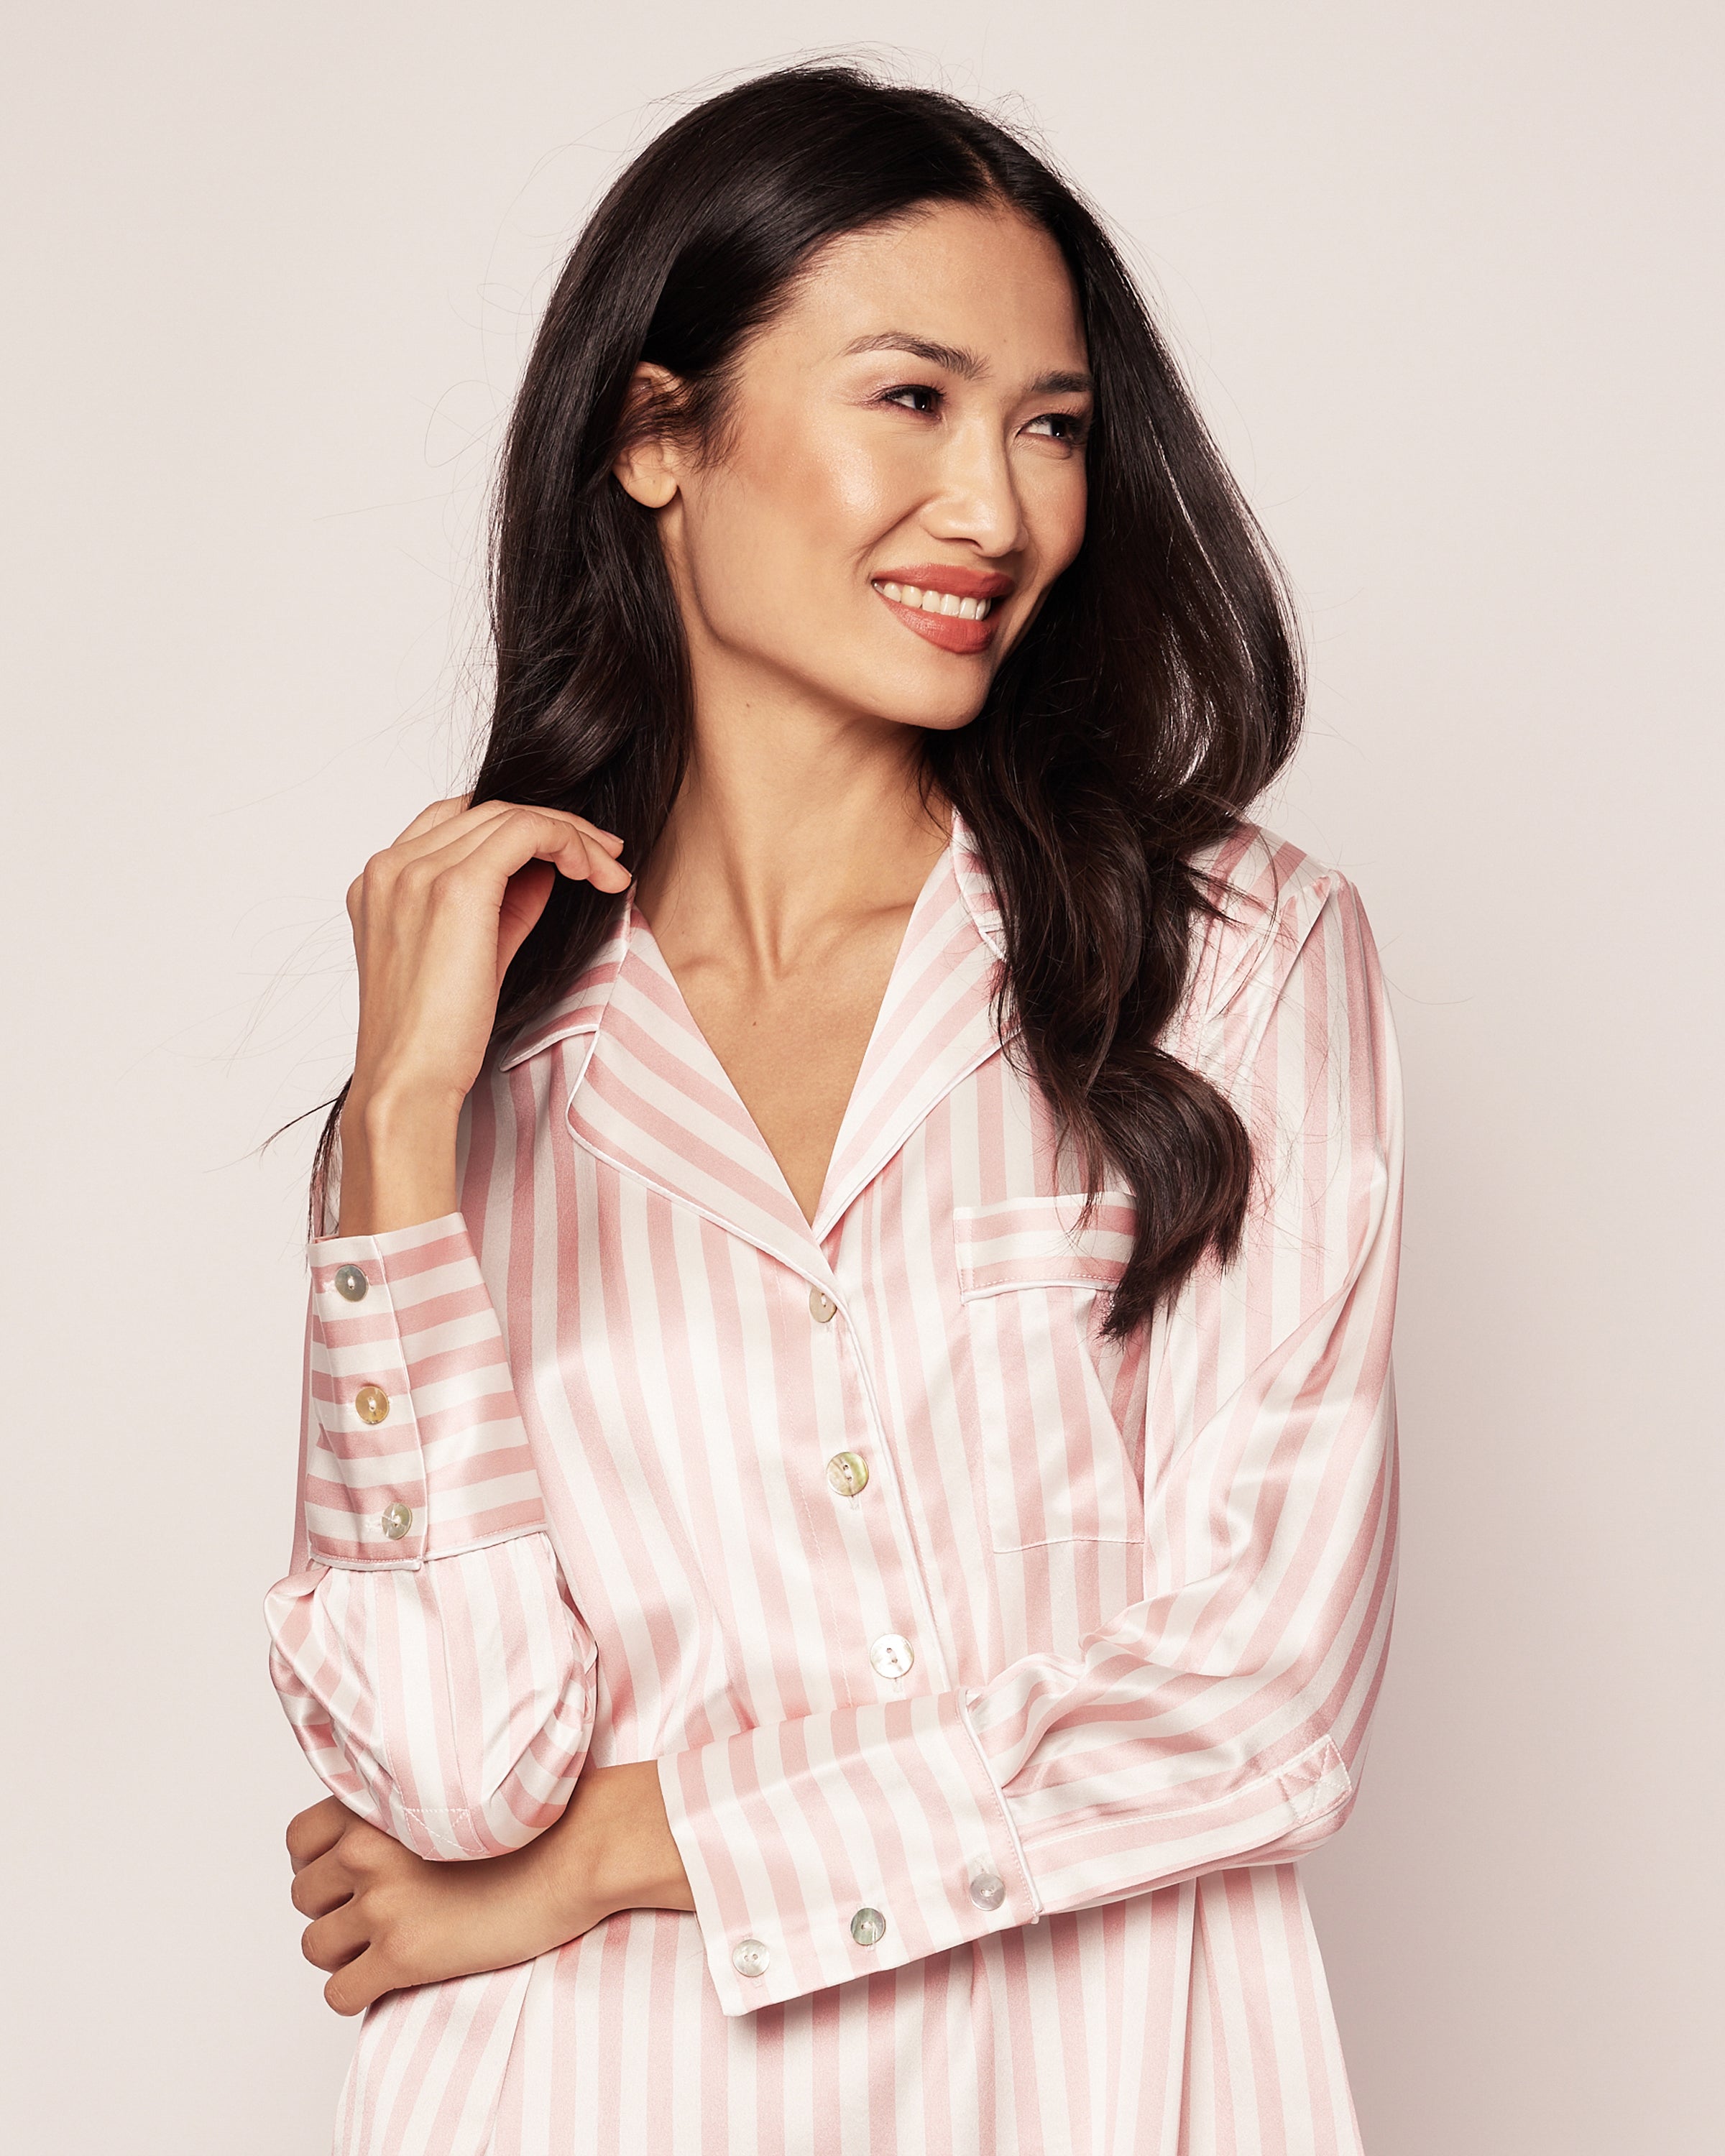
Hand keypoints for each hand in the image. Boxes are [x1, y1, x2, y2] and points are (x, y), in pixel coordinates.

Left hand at [286, 1764, 691, 2014]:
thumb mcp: (450, 1796)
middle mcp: (366, 1851)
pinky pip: (339, 1993)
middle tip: (381, 1914)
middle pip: (304, 1897)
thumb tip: (360, 1847)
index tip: (350, 1875)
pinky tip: (395, 1977)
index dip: (319, 1862)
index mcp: (375, 1807)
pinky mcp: (403, 1955)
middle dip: (336, 1909)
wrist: (576, 1852)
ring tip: (390, 1945)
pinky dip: (359, 1991)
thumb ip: (397, 1813)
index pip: (300, 1840)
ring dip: (346, 1952)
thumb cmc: (529, 1823)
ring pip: (315, 1947)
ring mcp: (383, 1904)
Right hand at [335, 797, 631, 1232]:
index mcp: (381, 881)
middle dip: (555, 827)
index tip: (567, 854)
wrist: (408, 1081)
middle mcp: (391, 866)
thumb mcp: (472, 955)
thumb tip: (547, 869)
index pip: (456, 820)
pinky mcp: (454, 887)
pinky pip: (526, 832)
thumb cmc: (435, 1037)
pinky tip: (596, 872)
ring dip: (571, 835)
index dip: (517, 826)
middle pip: (486, 811)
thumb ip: (502, 905)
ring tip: (609, 871)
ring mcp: (416, 871)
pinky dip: (569, 841)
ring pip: (510, 815)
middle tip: (605, 857)